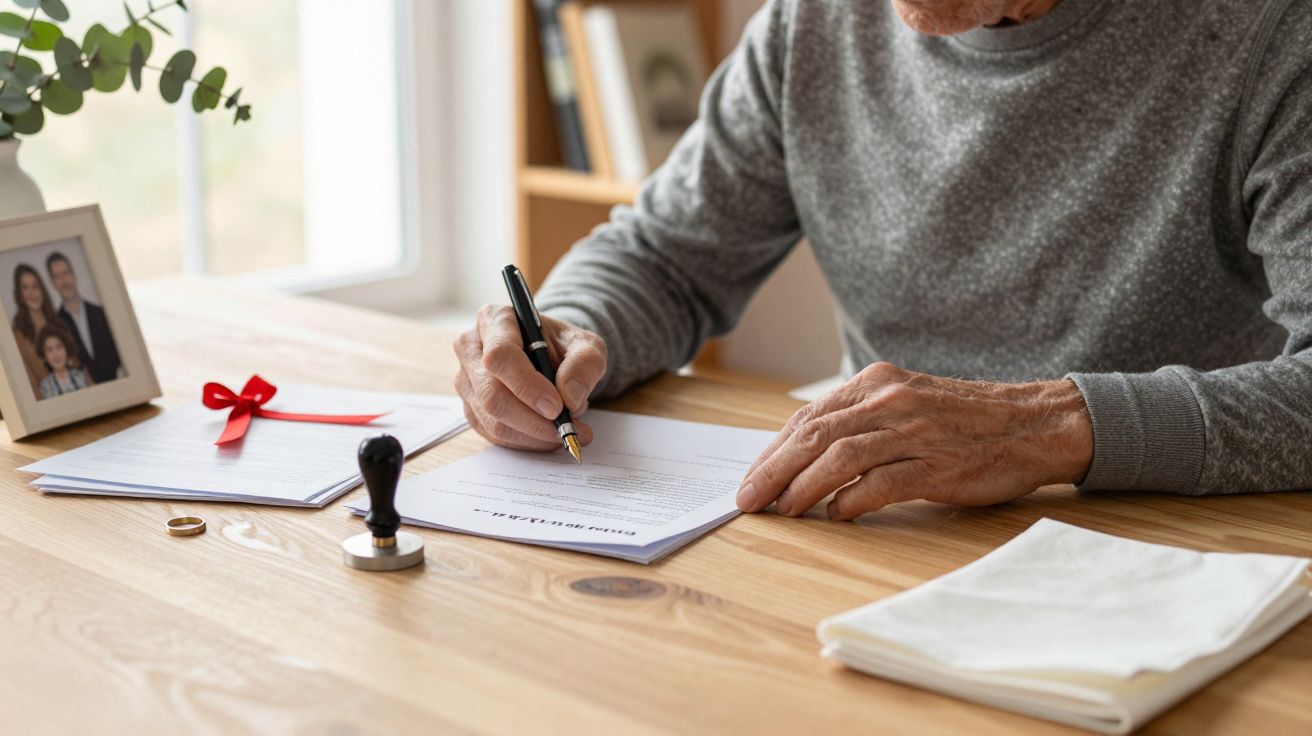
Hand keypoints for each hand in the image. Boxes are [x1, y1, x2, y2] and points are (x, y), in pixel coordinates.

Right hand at [454, 305, 606, 450]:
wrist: (552, 358)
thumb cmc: (563, 347)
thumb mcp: (586, 346)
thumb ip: (585, 364)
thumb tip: (570, 396)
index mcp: (495, 320)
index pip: (500, 355)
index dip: (527, 385)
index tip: (556, 406)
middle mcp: (472, 348)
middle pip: (492, 394)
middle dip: (532, 419)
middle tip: (565, 428)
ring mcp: (467, 380)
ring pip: (492, 420)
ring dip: (533, 434)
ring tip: (566, 431)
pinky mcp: (471, 407)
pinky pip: (494, 434)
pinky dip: (525, 441)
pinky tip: (548, 435)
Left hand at [736, 362, 1092, 519]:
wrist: (1036, 423)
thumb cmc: (964, 420)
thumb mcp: (906, 402)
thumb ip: (860, 420)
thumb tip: (804, 455)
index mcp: (877, 383)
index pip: (809, 417)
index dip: (773, 451)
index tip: (751, 477)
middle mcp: (890, 401)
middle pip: (814, 435)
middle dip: (773, 470)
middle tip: (746, 499)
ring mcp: (915, 432)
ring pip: (840, 456)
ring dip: (803, 487)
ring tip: (782, 511)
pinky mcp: (938, 465)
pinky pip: (882, 483)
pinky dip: (851, 500)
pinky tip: (835, 515)